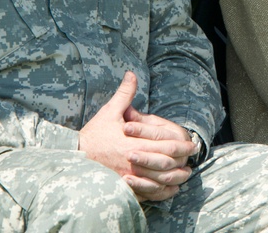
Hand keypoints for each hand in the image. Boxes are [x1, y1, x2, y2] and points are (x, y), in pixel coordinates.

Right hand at [77, 72, 194, 201]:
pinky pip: (147, 194)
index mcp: (133, 144)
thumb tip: (131, 74)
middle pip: (165, 164)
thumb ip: (124, 94)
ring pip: (158, 182)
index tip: (192, 144)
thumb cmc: (94, 134)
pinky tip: (169, 189)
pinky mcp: (124, 188)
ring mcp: (129, 178)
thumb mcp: (109, 112)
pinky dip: (161, 192)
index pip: (165, 146)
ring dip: (175, 178)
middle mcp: (133, 163)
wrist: (74, 157)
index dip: (181, 146)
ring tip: (185, 174)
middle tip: (192, 157)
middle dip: (182, 160)